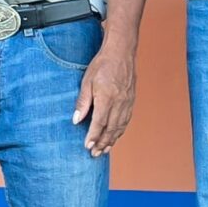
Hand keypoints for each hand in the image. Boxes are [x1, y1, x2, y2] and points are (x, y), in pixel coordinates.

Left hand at [72, 42, 139, 156]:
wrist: (121, 52)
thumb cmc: (102, 65)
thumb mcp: (87, 81)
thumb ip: (82, 102)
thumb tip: (76, 120)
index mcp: (107, 98)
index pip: (99, 123)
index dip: (93, 136)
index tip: (87, 146)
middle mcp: (119, 103)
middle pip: (111, 129)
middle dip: (102, 143)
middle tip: (94, 154)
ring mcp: (127, 102)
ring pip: (120, 126)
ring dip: (112, 140)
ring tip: (104, 150)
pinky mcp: (131, 100)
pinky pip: (126, 120)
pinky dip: (120, 131)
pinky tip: (115, 136)